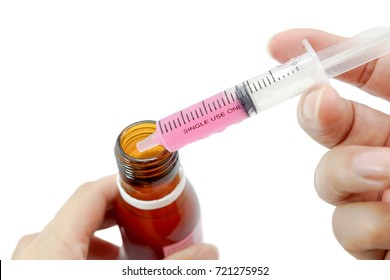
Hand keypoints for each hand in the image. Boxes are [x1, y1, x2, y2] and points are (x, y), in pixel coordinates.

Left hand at [12, 175, 217, 259]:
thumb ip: (174, 268)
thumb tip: (209, 253)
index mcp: (51, 246)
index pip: (93, 193)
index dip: (127, 187)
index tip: (155, 194)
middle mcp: (36, 252)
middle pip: (88, 216)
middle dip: (128, 221)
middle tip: (156, 231)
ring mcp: (32, 267)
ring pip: (79, 241)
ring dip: (113, 246)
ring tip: (140, 261)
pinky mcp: (37, 276)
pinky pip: (69, 258)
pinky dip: (97, 262)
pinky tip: (118, 274)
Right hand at [268, 29, 389, 258]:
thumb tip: (364, 47)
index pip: (364, 71)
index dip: (323, 54)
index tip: (281, 45)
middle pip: (331, 124)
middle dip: (317, 111)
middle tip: (321, 104)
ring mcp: (381, 194)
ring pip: (328, 179)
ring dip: (349, 174)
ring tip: (387, 176)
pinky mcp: (378, 238)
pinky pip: (345, 227)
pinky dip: (366, 226)